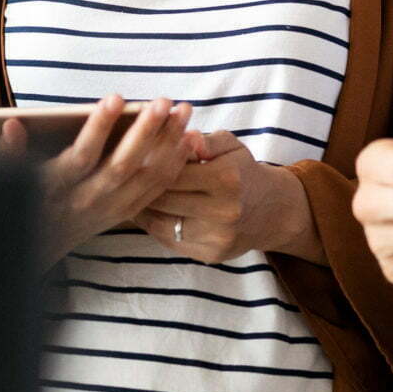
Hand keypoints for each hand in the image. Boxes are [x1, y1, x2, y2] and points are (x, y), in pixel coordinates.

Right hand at [22, 95, 195, 263]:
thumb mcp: (12, 182)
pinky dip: (176, 163)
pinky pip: (157, 189)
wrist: (39, 251)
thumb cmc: (26, 204)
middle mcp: (88, 200)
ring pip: (147, 177)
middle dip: (146, 132)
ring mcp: (111, 209)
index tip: (114, 97)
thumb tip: (10, 124)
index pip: (82, 155)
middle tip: (163, 100)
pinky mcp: (126, 213)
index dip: (98, 127)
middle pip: (123, 165)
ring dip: (169, 143)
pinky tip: (190, 138)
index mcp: (59, 188)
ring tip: (184, 110)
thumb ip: (11, 155)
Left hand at [137, 130, 323, 264]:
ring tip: (128, 194)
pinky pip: (169, 240)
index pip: (173, 170)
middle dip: (140, 187)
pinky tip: (144, 212)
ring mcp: (217, 236)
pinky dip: (153, 226)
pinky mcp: (210, 255)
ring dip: (142, 208)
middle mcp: (223, 210)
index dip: (149, 163)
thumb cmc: (243, 171)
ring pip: (162, 222)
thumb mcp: (231, 145)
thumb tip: (182, 136)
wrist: (271, 211)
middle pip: (165, 198)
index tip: (132, 156)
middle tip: (121, 176)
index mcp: (227, 178)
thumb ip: (205, 140)